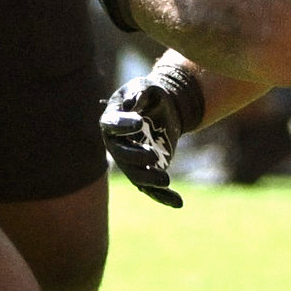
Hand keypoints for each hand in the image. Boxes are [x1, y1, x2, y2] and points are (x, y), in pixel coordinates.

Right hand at [100, 66, 204, 207]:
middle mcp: (118, 144)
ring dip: (149, 180)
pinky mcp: (148, 170)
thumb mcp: (146, 87)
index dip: (123, 125)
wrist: (163, 108)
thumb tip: (136, 101)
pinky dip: (164, 197)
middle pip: (121, 156)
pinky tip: (178, 202)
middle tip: (152, 156)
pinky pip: (152, 188)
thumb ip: (141, 92)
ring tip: (166, 181)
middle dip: (135, 158)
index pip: (112, 125)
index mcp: (112, 120)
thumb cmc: (149, 95)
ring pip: (136, 176)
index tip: (139, 122)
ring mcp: (132, 161)